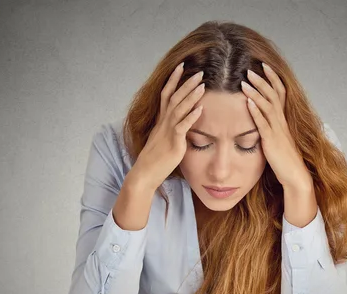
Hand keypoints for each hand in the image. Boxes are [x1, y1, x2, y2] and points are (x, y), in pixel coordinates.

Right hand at [132, 63, 204, 191]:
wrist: (144, 174)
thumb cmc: (155, 160)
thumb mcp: (163, 141)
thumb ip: (172, 131)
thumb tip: (181, 126)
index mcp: (161, 121)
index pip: (166, 95)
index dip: (173, 80)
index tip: (181, 66)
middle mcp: (163, 123)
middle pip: (174, 97)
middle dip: (186, 83)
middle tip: (199, 72)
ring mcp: (167, 132)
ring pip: (179, 109)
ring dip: (191, 96)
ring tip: (202, 85)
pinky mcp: (173, 143)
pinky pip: (182, 127)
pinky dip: (191, 117)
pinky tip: (200, 109)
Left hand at [241, 63, 311, 189]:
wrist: (295, 175)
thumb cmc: (285, 159)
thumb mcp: (277, 139)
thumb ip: (271, 127)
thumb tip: (261, 118)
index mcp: (283, 120)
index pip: (280, 93)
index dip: (273, 78)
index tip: (264, 65)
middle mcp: (282, 122)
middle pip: (274, 95)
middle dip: (262, 80)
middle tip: (250, 68)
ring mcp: (277, 131)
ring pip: (268, 106)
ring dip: (256, 92)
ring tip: (245, 81)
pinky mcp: (272, 141)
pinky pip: (264, 124)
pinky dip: (256, 112)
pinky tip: (248, 103)